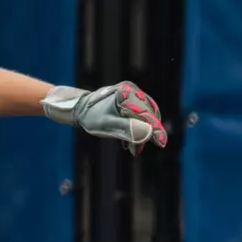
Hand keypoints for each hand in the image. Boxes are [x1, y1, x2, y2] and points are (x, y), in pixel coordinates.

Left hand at [42, 81, 169, 154]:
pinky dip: (137, 129)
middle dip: (145, 134)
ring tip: (131, 149)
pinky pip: (140, 115)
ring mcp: (133, 94)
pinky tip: (128, 143)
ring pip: (145, 117)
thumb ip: (128, 129)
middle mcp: (132, 90)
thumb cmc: (91, 117)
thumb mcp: (107, 126)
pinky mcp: (131, 100)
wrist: (80, 110)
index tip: (162, 143)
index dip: (155, 129)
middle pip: (147, 116)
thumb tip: (149, 134)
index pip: (145, 114)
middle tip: (136, 150)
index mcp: (126, 93)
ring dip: (140, 134)